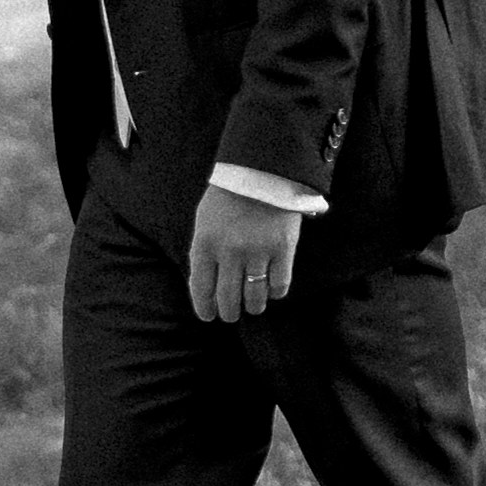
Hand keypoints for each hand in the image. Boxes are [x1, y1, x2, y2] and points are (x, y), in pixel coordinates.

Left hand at [188, 183, 299, 325]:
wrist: (261, 170)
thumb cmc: (229, 195)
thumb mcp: (205, 221)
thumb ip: (205, 251)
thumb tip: (208, 284)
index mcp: (205, 244)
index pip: (202, 289)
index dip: (205, 308)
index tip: (209, 316)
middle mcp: (229, 253)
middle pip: (228, 299)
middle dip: (229, 313)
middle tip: (232, 315)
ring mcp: (257, 252)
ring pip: (255, 297)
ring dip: (253, 306)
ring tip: (254, 306)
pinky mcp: (283, 249)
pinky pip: (279, 285)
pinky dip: (276, 293)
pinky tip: (273, 291)